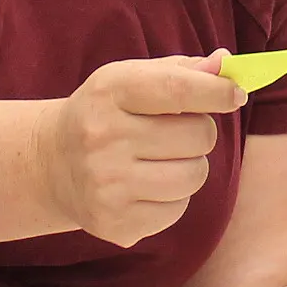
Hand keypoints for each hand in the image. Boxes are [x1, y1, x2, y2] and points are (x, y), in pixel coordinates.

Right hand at [38, 56, 245, 247]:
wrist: (51, 164)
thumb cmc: (106, 114)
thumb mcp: (131, 80)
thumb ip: (181, 71)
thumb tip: (226, 65)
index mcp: (110, 92)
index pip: (178, 89)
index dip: (217, 92)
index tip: (236, 94)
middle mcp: (103, 138)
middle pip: (197, 136)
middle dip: (200, 132)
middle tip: (176, 133)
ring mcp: (107, 184)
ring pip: (194, 176)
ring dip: (190, 167)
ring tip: (161, 160)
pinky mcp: (114, 222)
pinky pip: (178, 210)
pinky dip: (173, 198)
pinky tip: (145, 186)